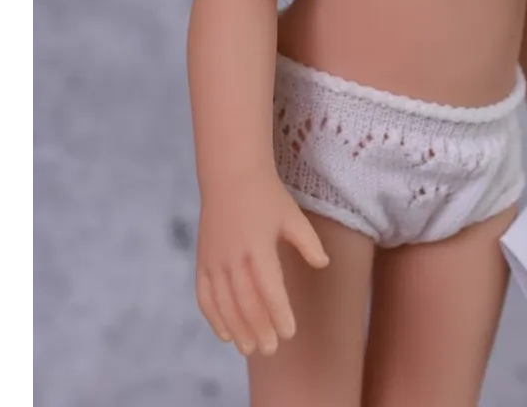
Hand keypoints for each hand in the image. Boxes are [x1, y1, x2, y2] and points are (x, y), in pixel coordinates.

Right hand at [195, 165, 328, 357]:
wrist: (231, 176)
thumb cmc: (267, 196)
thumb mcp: (292, 216)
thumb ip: (307, 242)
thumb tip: (323, 264)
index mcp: (258, 246)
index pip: (269, 289)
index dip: (279, 313)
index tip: (289, 333)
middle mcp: (233, 257)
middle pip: (245, 302)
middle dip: (258, 329)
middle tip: (270, 349)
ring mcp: (215, 260)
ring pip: (224, 304)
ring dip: (236, 329)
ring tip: (250, 349)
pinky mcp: (203, 261)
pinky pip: (205, 296)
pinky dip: (213, 317)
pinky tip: (224, 334)